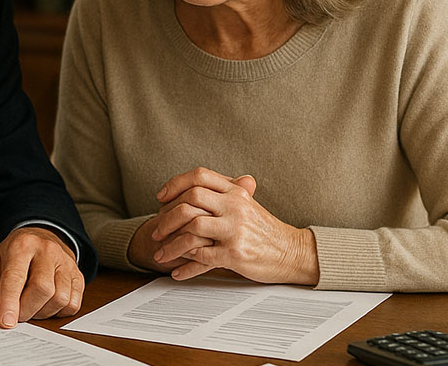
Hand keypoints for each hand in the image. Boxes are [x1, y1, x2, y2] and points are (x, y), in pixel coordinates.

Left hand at [0, 227, 83, 327]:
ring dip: (42, 312)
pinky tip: (46, 304)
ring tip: (31, 307)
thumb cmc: (14, 256)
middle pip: (42, 289)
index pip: (16, 277)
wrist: (41, 239)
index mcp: (22, 245)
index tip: (6, 322)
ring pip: (60, 298)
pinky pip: (73, 304)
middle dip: (27, 310)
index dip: (10, 302)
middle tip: (16, 314)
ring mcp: (66, 263)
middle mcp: (47, 251)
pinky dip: (58, 312)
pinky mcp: (79, 276)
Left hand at [153, 167, 318, 285]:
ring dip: (170, 244)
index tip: (161, 197)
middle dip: (166, 218)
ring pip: (191, 229)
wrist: (292, 253)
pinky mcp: (235, 253)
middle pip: (190, 200)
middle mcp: (235, 207)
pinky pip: (201, 257)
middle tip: (156, 231)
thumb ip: (225, 193)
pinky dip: (185, 266)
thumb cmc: (267, 231)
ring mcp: (235, 230)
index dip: (175, 184)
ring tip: (160, 253)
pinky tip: (176, 271)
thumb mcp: (248, 204)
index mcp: (236, 192)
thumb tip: (195, 185)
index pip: (199, 176)